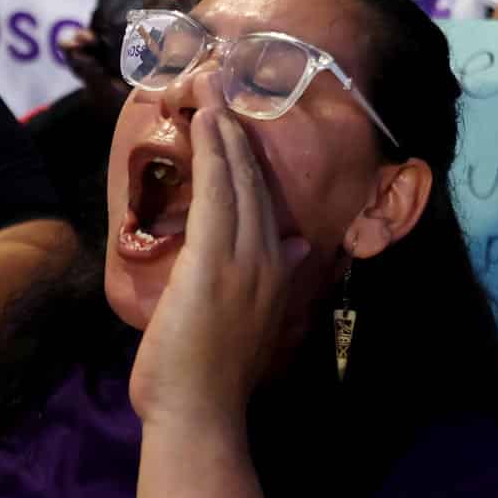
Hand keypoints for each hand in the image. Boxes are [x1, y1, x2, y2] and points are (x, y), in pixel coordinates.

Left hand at [128, 103, 311, 428]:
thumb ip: (272, 278)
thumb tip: (297, 244)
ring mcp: (245, 259)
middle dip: (240, 131)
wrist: (200, 412)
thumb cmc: (212, 374)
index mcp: (276, 271)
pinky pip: (216, 193)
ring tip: (213, 89)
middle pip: (257, 181)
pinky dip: (212, 153)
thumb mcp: (250, 317)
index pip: (268, 201)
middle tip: (226, 85)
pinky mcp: (214, 262)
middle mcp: (269, 259)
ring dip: (225, 130)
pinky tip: (205, 123)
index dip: (253, 159)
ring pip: (239, 179)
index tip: (240, 122)